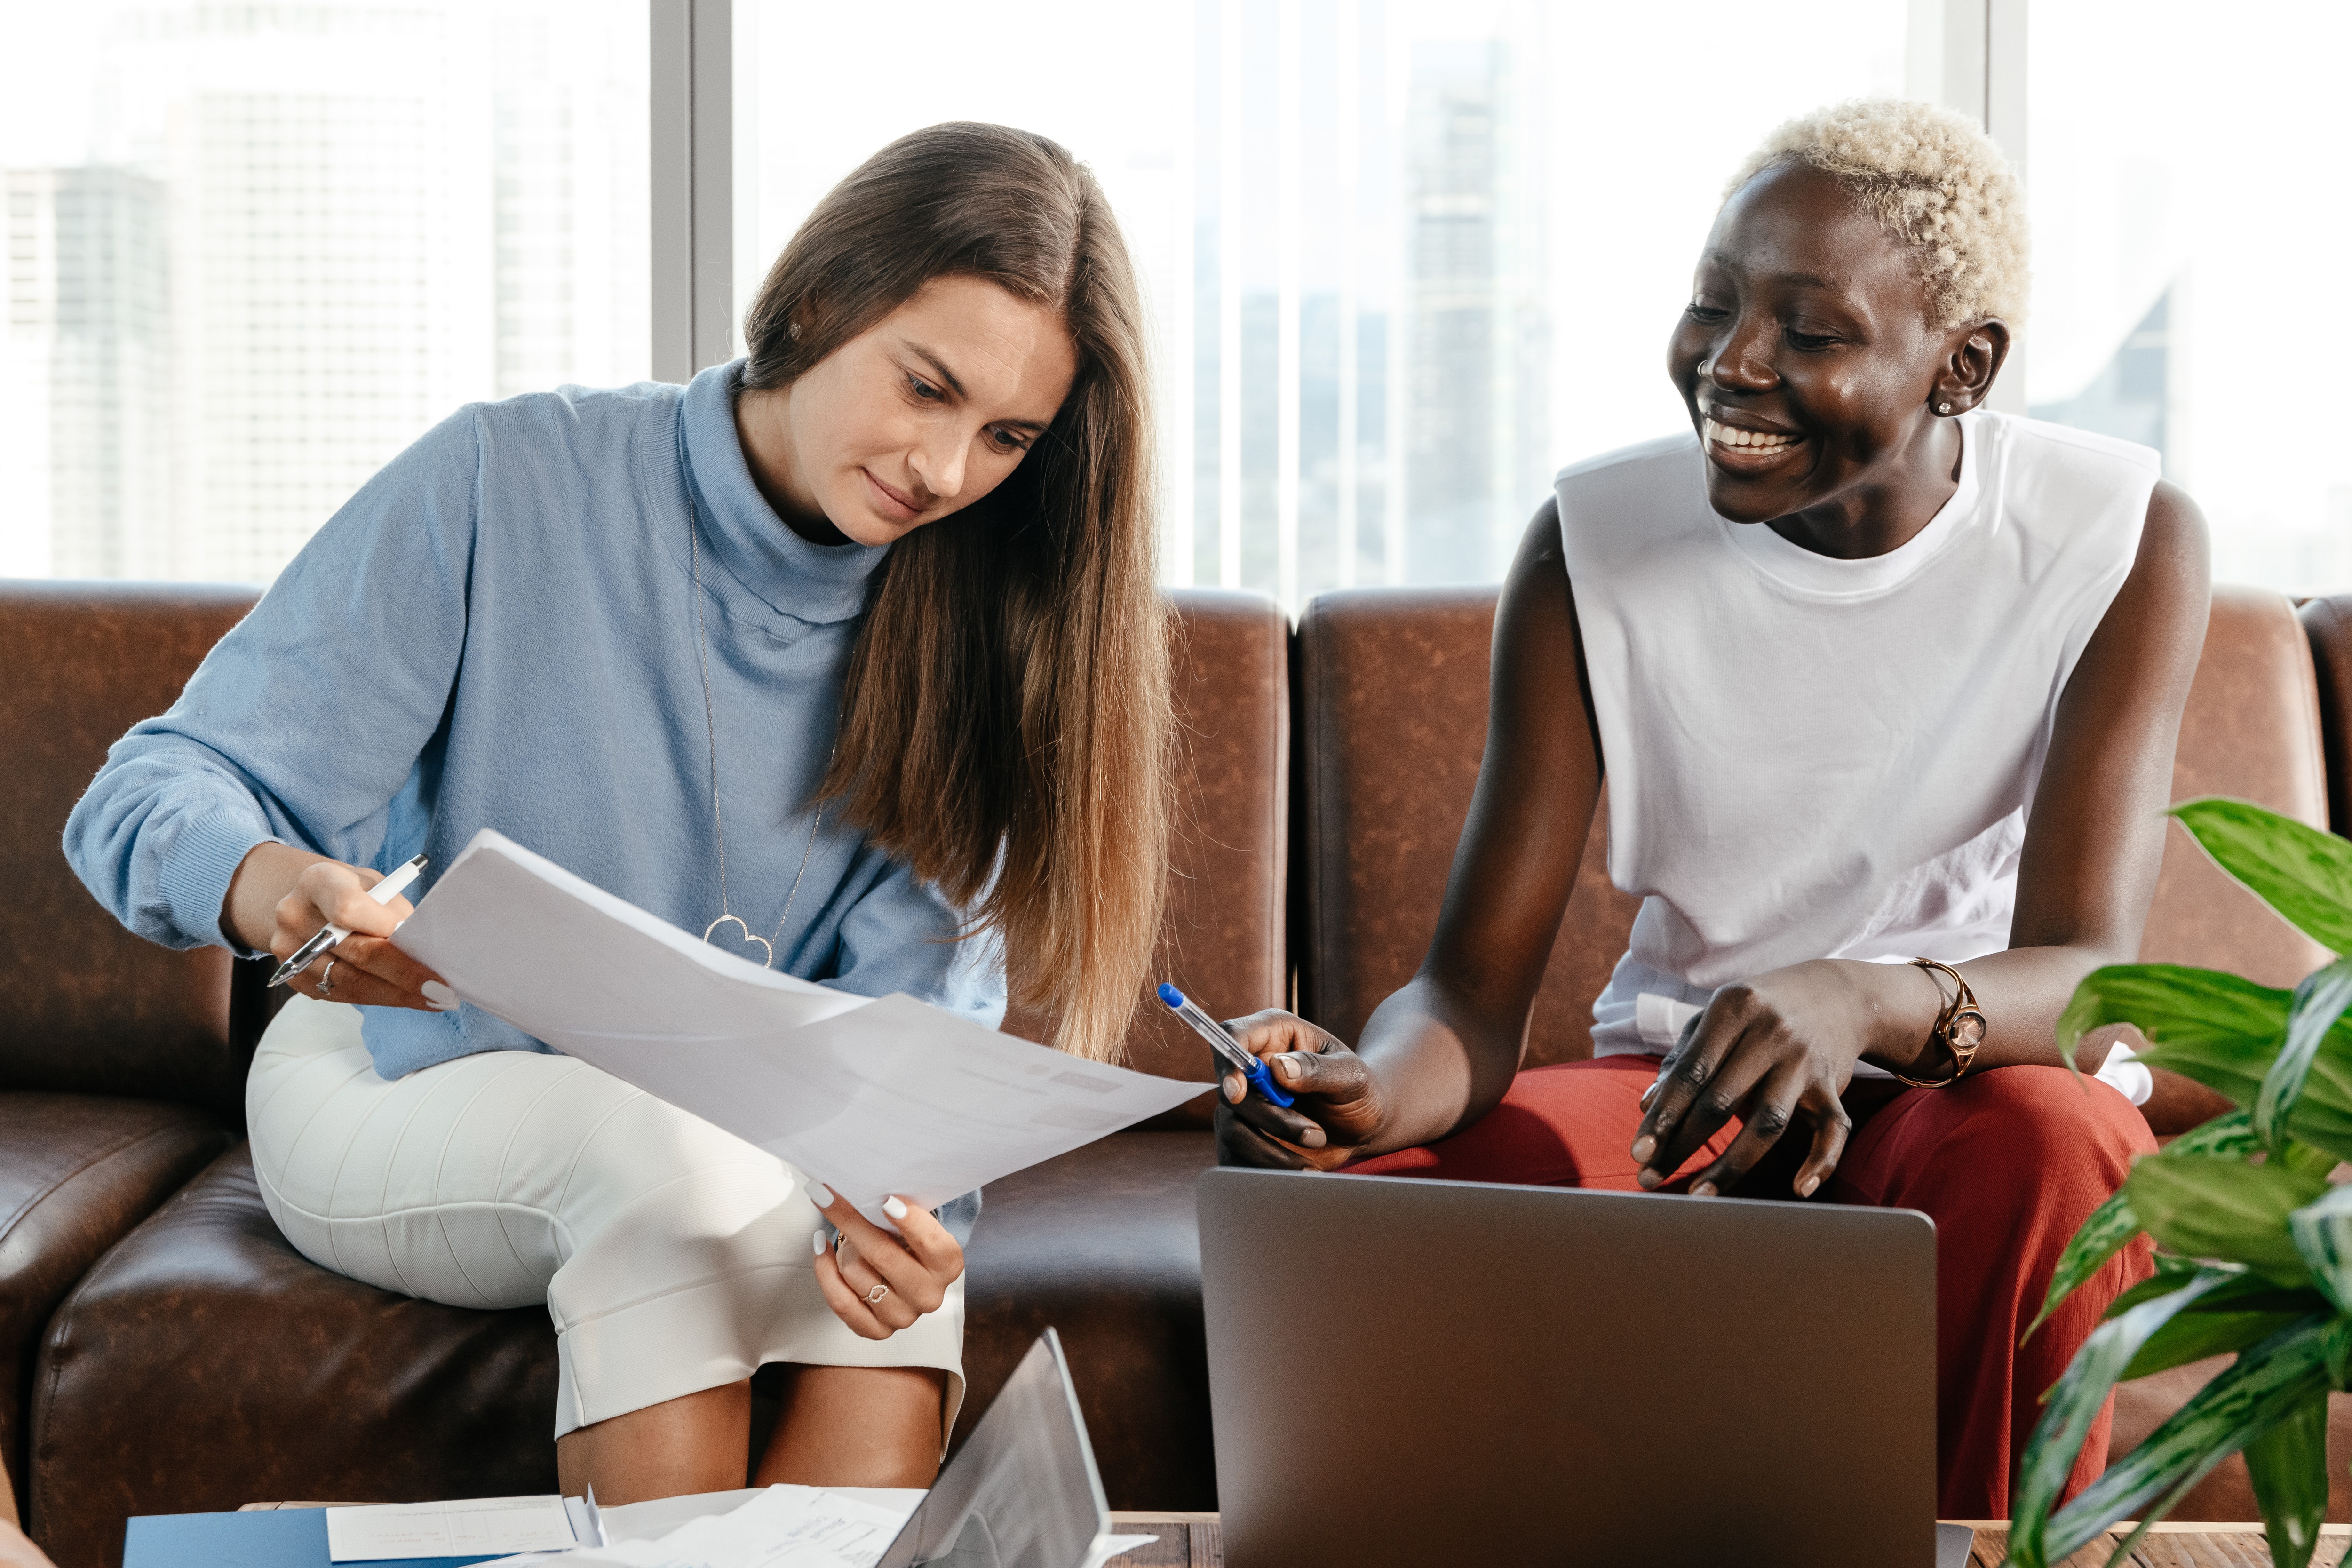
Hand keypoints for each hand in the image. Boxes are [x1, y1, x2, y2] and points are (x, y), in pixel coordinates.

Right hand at [228, 842, 452, 1011]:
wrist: (305, 901)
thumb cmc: (351, 890)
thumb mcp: (374, 884)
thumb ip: (392, 911)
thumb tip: (423, 950)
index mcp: (318, 882)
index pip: (349, 909)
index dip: (386, 928)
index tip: (422, 946)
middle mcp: (295, 917)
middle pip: (356, 952)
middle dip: (404, 974)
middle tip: (441, 988)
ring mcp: (291, 951)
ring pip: (351, 982)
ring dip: (396, 994)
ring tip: (433, 999)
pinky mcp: (296, 977)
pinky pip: (343, 994)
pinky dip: (379, 997)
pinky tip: (406, 998)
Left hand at [807, 1183, 962, 1339]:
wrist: (904, 1271)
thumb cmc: (907, 1240)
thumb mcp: (914, 1221)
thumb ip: (900, 1210)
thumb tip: (866, 1193)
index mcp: (947, 1264)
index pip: (930, 1241)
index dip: (909, 1221)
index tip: (886, 1200)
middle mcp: (928, 1295)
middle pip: (883, 1255)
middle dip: (852, 1221)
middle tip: (829, 1196)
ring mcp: (903, 1316)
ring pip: (856, 1274)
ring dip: (845, 1248)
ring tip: (848, 1235)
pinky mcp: (876, 1330)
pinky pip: (840, 1301)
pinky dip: (825, 1271)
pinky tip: (821, 1249)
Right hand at [1212, 1010, 1385, 1170]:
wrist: (1363, 1125)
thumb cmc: (1358, 1090)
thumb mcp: (1350, 1075)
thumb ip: (1317, 1068)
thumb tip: (1278, 1067)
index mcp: (1274, 1035)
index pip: (1232, 1036)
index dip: (1228, 1061)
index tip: (1238, 1091)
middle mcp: (1252, 1068)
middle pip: (1231, 1092)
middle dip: (1271, 1118)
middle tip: (1314, 1133)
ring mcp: (1246, 1106)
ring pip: (1233, 1130)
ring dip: (1274, 1148)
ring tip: (1317, 1146)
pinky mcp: (1246, 1138)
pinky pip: (1237, 1159)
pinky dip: (1268, 1168)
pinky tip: (1303, 1168)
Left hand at [1629, 961, 1862, 1198]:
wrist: (1837, 994)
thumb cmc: (1759, 1012)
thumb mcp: (1717, 1019)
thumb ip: (1682, 1059)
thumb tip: (1647, 1105)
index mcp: (1733, 1009)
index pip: (1690, 1073)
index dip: (1662, 1115)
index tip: (1638, 1152)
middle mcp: (1770, 1032)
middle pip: (1720, 1102)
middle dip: (1681, 1145)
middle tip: (1650, 1177)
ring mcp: (1804, 1059)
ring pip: (1767, 1122)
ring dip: (1732, 1165)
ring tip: (1699, 1194)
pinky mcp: (1832, 1084)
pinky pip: (1832, 1129)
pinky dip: (1821, 1161)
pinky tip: (1798, 1189)